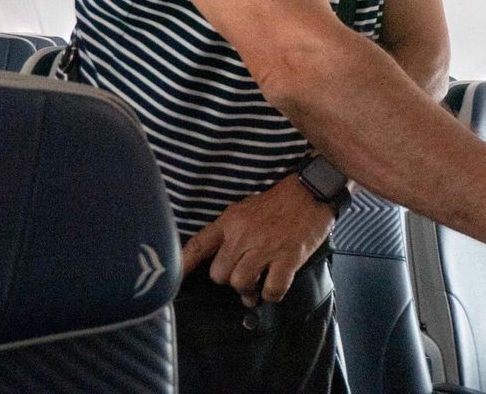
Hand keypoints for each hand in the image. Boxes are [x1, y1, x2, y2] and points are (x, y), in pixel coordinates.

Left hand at [180, 173, 334, 306]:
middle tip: (242, 278)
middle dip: (229, 280)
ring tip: (257, 288)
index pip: (199, 245)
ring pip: (241, 284)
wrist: (311, 190)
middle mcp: (243, 235)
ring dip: (249, 291)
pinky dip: (272, 294)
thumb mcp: (245, 208)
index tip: (174, 279)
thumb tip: (221, 256)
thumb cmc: (279, 201)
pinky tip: (274, 287)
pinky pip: (271, 290)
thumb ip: (231, 231)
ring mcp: (265, 248)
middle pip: (219, 274)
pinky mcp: (287, 258)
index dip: (184, 265)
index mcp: (231, 221)